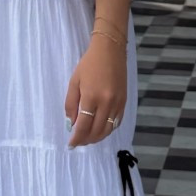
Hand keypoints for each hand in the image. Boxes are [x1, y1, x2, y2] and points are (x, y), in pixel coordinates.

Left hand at [65, 29, 125, 147]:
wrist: (110, 50)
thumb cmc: (89, 64)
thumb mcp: (74, 82)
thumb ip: (71, 104)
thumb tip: (71, 124)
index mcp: (91, 97)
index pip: (83, 126)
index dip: (77, 138)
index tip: (71, 145)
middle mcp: (106, 103)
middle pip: (97, 131)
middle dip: (86, 140)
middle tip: (78, 142)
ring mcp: (117, 103)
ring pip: (108, 130)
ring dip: (97, 138)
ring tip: (88, 138)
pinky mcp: (124, 102)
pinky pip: (117, 122)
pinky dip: (108, 130)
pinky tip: (100, 129)